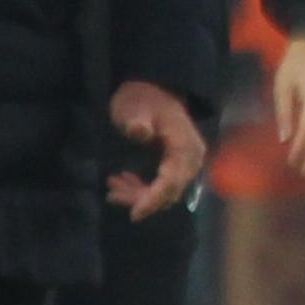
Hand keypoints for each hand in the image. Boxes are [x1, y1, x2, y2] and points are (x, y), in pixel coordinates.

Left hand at [108, 80, 208, 215]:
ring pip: (166, 191)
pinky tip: (123, 181)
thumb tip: (139, 131)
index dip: (154, 199)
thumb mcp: (135, 108)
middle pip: (170, 191)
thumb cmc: (142, 99)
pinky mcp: (177, 165)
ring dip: (139, 194)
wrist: (153, 90)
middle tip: (112, 194)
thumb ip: (138, 121)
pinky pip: (164, 185)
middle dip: (142, 198)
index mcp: (184, 145)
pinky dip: (143, 188)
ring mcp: (186, 162)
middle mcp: (192, 158)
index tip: (134, 214)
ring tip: (112, 188)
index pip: (172, 181)